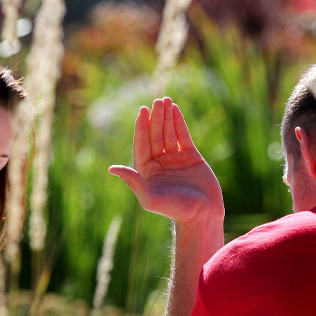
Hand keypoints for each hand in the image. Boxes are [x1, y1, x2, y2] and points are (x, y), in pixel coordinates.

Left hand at [109, 98, 223, 225]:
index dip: (142, 126)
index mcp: (147, 170)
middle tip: (157, 101)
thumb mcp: (150, 198)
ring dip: (166, 117)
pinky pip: (183, 136)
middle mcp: (159, 162)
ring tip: (166, 101)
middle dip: (156, 118)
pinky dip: (179, 123)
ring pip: (168, 133)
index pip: (142, 143)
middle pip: (155, 135)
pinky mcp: (191, 157)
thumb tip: (112, 168)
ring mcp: (175, 159)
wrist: (202, 215)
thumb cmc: (175, 210)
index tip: (142, 110)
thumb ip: (133, 181)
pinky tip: (176, 110)